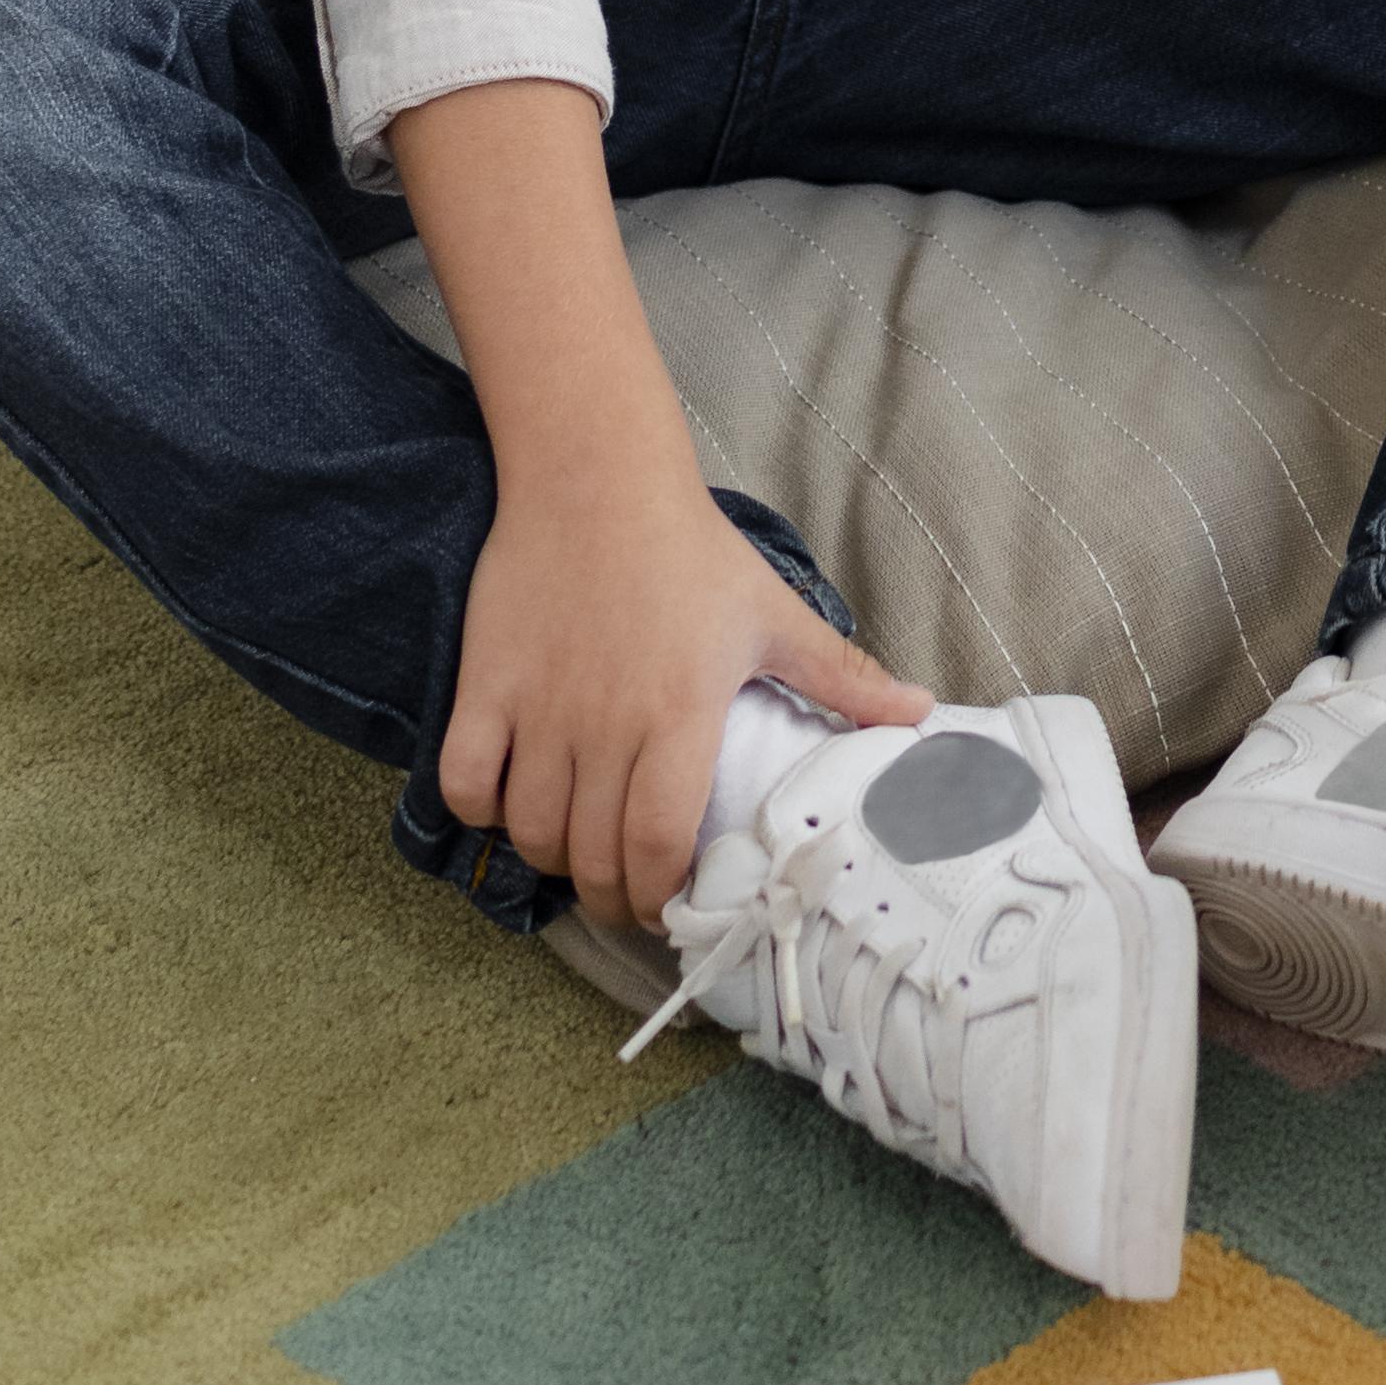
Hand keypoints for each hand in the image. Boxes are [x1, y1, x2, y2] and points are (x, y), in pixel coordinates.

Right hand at [438, 450, 922, 932]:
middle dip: (611, 897)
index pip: (659, 848)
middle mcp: (604, 726)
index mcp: (680, 717)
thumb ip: (843, 678)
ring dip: (552, 859)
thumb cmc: (691, 551)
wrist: (596, 478)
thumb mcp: (774, 616)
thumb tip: (921, 715)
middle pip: (592, 857)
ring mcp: (537, 710)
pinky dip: (482, 811)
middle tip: (625, 896)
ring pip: (531, 831)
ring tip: (576, 852)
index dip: (659, 897)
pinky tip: (511, 801)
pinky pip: (464, 784)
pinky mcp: (483, 688)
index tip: (668, 906)